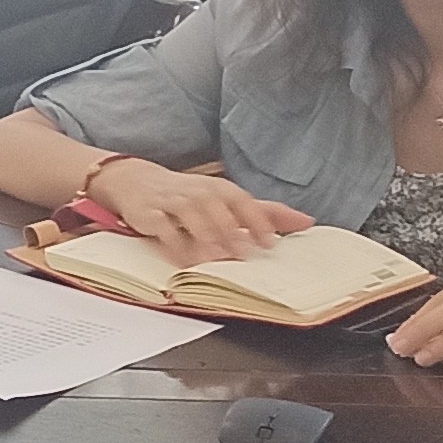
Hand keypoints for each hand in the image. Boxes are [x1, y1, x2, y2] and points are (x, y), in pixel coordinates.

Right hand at [94, 160, 308, 264]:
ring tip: (217, 258)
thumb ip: (264, 212)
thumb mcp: (226, 199)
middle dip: (232, 233)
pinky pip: (163, 230)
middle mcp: (198, 192)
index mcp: (220, 189)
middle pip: (218, 211)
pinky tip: (185, 261)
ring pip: (192, 218)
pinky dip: (174, 244)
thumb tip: (307, 221)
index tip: (269, 243)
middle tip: (245, 255)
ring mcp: (172, 203)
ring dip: (206, 238)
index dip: (256, 221)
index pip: (243, 202)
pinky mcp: (149, 214)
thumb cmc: (189, 195)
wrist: (136, 181)